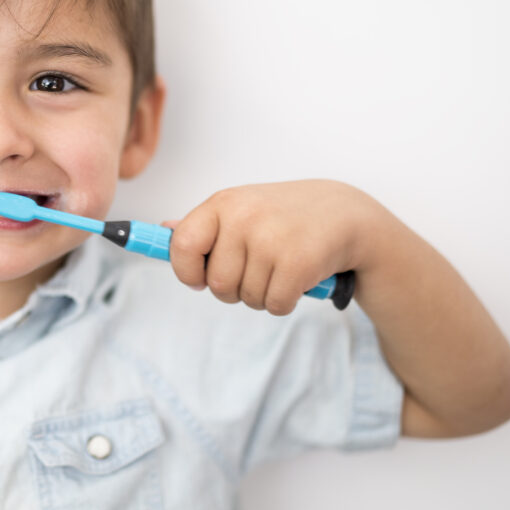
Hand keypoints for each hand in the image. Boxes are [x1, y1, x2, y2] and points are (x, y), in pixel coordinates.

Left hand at [163, 179, 381, 315]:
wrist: (346, 214)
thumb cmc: (285, 216)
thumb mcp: (243, 208)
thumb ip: (204, 224)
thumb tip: (163, 231)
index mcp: (224, 203)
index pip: (183, 245)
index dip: (186, 271)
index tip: (198, 279)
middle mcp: (244, 218)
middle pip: (217, 284)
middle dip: (234, 289)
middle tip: (257, 271)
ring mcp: (271, 240)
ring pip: (246, 298)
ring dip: (262, 295)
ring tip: (280, 269)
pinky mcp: (297, 263)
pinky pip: (274, 305)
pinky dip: (284, 302)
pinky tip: (297, 280)